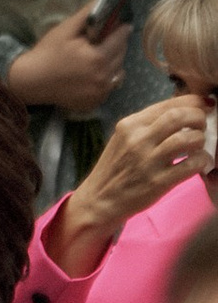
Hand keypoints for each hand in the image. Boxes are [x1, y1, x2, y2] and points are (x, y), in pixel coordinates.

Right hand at [10, 9, 130, 117]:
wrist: (31, 81)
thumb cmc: (48, 53)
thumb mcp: (65, 29)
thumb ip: (86, 15)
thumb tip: (102, 0)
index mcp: (97, 57)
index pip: (121, 39)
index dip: (122, 30)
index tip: (123, 25)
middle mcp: (103, 77)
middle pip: (122, 56)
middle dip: (117, 46)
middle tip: (106, 41)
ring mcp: (100, 92)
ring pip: (118, 72)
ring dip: (113, 63)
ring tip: (98, 58)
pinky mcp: (95, 102)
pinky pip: (110, 87)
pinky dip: (106, 79)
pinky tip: (92, 74)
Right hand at [58, 94, 212, 270]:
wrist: (99, 200)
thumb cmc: (115, 168)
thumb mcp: (124, 139)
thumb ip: (148, 125)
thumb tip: (182, 111)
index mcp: (130, 125)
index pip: (170, 104)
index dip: (194, 102)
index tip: (204, 106)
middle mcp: (138, 139)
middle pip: (180, 116)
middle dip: (199, 118)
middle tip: (203, 126)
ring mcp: (148, 161)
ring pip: (188, 139)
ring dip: (201, 140)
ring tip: (199, 146)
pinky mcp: (158, 182)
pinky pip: (191, 164)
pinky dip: (202, 160)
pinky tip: (199, 162)